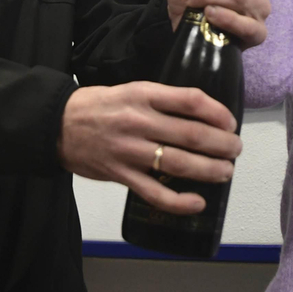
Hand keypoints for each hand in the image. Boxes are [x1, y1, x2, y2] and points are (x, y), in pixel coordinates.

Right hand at [58, 82, 241, 214]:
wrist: (57, 125)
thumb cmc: (99, 105)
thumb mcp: (131, 90)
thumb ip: (162, 100)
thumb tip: (201, 114)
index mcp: (144, 95)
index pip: (190, 101)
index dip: (217, 113)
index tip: (230, 122)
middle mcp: (139, 121)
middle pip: (191, 134)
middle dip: (221, 145)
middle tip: (235, 149)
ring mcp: (130, 151)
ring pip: (179, 164)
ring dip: (209, 170)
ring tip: (226, 172)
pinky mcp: (121, 175)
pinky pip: (155, 193)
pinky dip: (179, 201)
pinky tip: (198, 202)